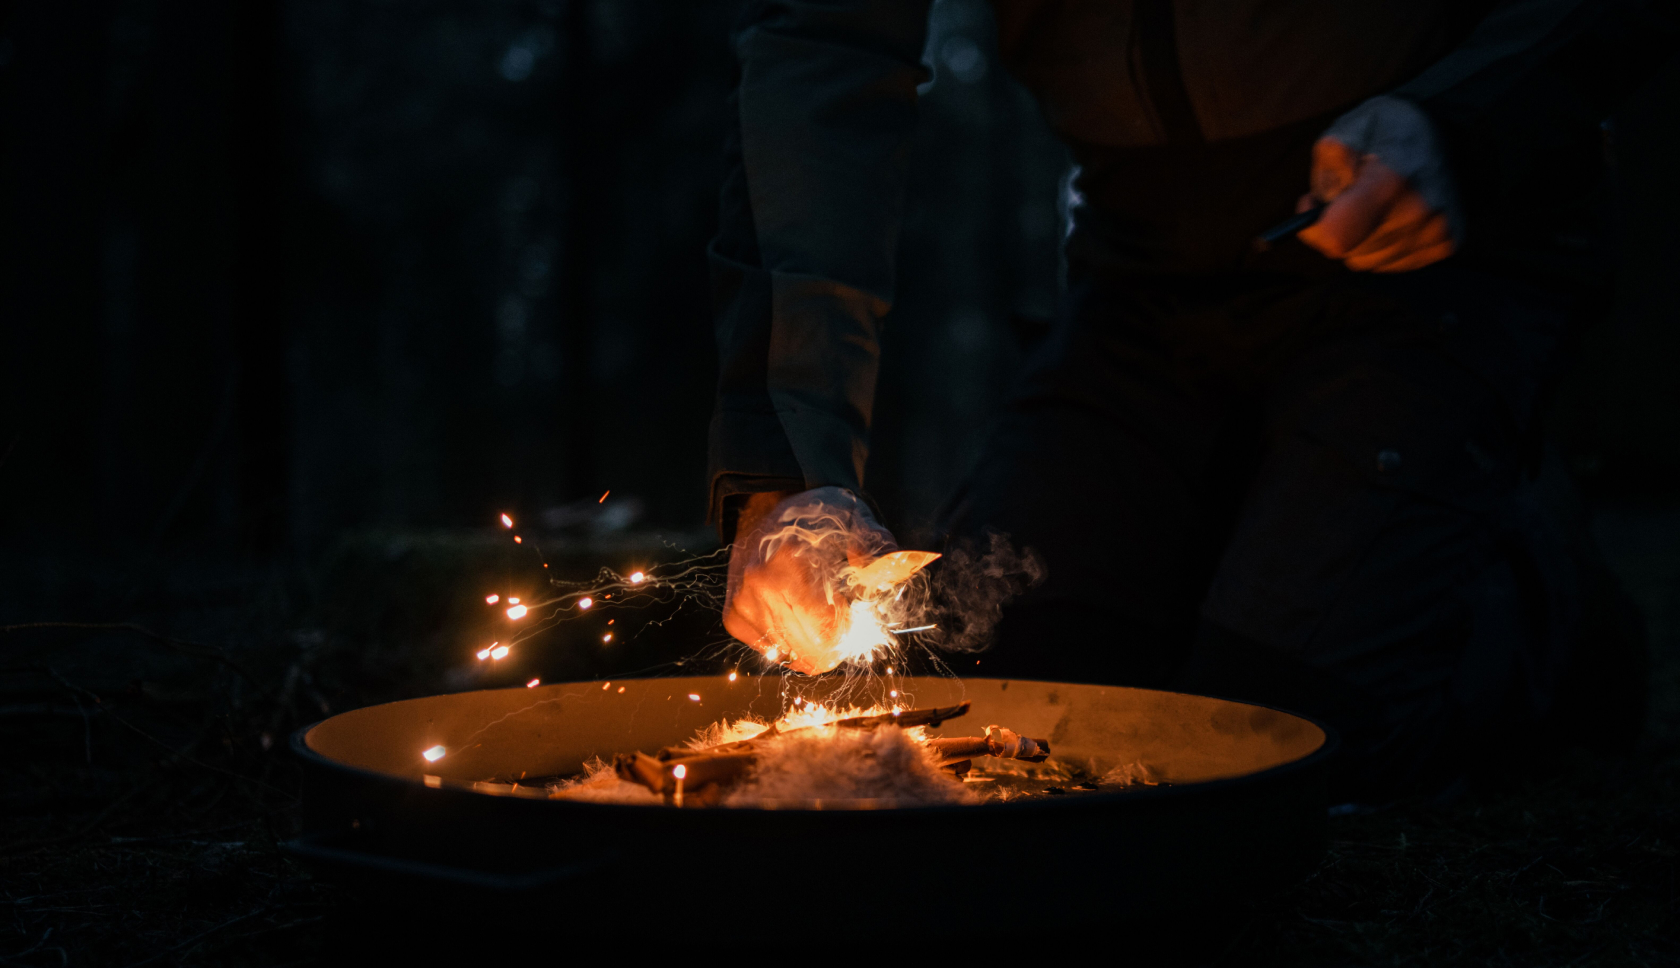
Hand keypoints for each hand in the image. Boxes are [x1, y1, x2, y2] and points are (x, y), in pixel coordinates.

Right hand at [722, 487, 897, 673]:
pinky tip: (795, 619)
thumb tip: (894, 566)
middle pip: (810, 652)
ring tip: (817, 616)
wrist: (769, 506)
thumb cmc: (818, 517)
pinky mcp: (734, 616)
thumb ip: (878, 545)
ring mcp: (743, 603)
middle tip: (841, 624)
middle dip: (834, 645)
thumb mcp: (855, 520)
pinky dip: (789, 643)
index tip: (854, 619)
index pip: (827, 632)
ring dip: (811, 646)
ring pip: (790, 656)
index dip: (849, 634)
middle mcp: (760, 585)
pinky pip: (772, 652)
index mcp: (791, 562)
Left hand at [1296, 138, 1455, 272]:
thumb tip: (1315, 211)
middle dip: (1336, 229)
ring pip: (1369, 261)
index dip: (1313, 228)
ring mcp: (1437, 232)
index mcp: (1390, 181)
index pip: (1336, 237)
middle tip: (1345, 198)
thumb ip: (1324, 174)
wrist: (1453, 127)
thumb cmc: (1390, 129)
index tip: (1312, 205)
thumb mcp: (1346, 132)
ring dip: (1360, 239)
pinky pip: (1393, 262)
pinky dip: (1383, 244)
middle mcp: (1418, 213)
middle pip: (1349, 252)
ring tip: (1372, 204)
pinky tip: (1392, 215)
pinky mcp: (1447, 243)